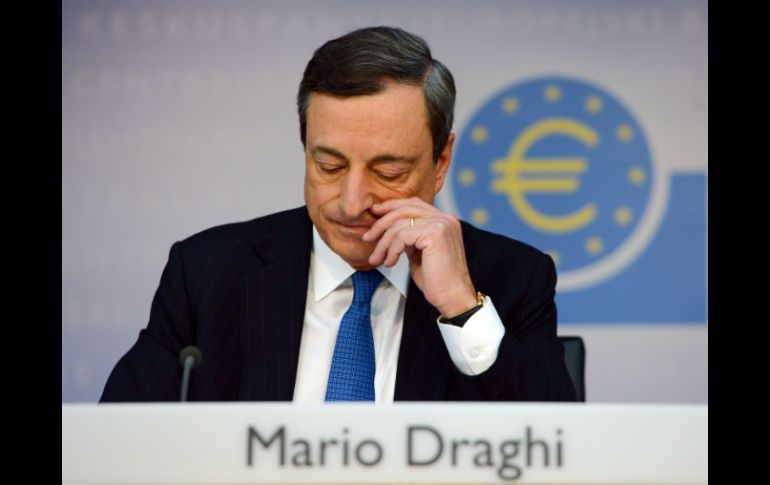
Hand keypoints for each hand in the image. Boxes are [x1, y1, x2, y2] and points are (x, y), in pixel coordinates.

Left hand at [362, 197, 477, 316]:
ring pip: (400, 223)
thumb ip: (409, 237)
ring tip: (377, 259)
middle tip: (367, 238)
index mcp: (444, 220)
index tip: (374, 214)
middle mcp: (445, 218)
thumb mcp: (419, 252)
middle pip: (404, 209)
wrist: (453, 298)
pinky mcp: (435, 234)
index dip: (391, 206)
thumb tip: (388, 229)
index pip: (413, 203)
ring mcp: (441, 224)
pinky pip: (402, 236)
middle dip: (381, 223)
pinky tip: (390, 263)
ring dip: (383, 243)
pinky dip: (391, 250)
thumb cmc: (436, 280)